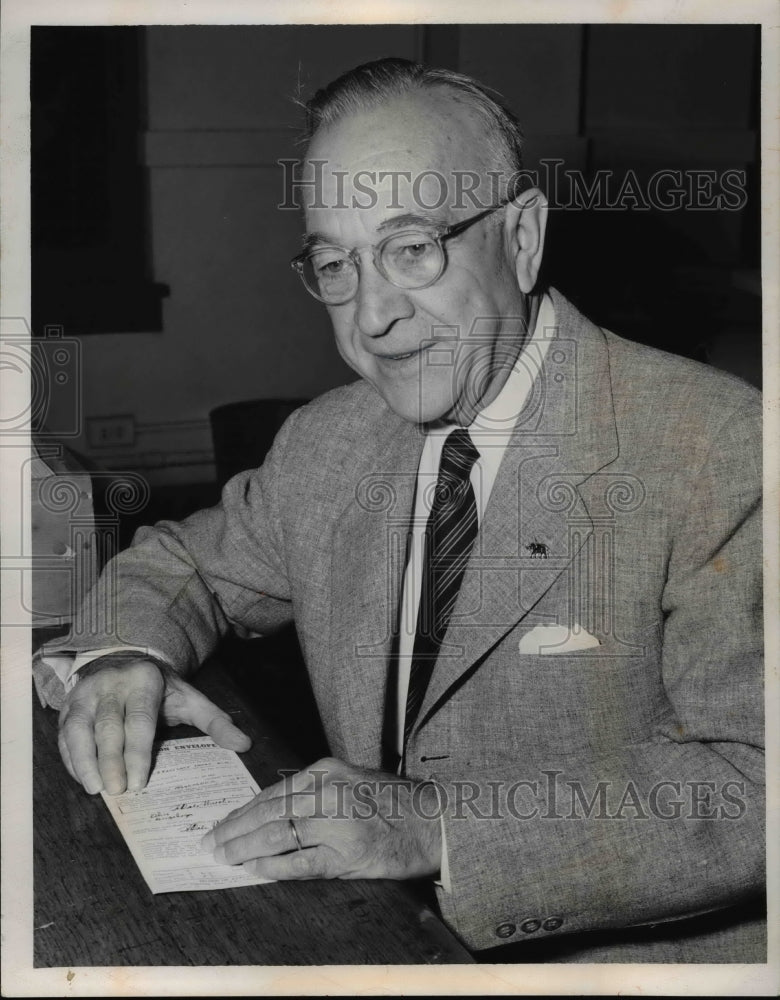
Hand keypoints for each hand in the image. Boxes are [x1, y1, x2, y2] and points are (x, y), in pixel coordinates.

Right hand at [58, 656, 250, 794]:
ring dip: (83, 761)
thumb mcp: (191, 699)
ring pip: (79, 728)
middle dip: (111, 761)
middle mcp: (112, 684)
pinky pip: (65, 733)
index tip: (139, 781)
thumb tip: (244, 745)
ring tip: (94, 789)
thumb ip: (216, 721)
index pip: (140, 719)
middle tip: (116, 791)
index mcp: (144, 680)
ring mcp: (87, 693)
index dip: (137, 752)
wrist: (126, 659)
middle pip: (108, 726)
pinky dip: (70, 758)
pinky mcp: (69, 705)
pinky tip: (81, 778)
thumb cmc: (162, 689)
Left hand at [200, 756, 441, 880]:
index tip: (224, 821)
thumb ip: (317, 790)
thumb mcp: (351, 779)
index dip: (244, 809)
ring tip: (225, 856)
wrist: (435, 819)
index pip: (274, 792)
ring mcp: (337, 823)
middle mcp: (328, 791)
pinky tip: (255, 869)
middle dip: (235, 828)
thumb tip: (274, 811)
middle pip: (269, 811)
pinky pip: (301, 862)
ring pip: (278, 834)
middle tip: (211, 841)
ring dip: (245, 847)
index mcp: (327, 771)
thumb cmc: (394, 802)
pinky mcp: (348, 854)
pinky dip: (274, 866)